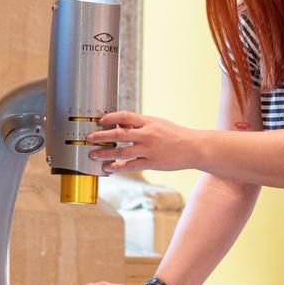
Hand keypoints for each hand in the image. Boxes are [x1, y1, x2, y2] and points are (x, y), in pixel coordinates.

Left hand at [85, 111, 202, 172]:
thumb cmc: (174, 134)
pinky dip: (118, 167)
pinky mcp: (152, 163)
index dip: (110, 118)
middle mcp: (148, 135)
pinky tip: (108, 168)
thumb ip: (139, 124)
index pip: (125, 116)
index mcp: (149, 122)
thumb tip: (119, 124)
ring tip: (93, 155)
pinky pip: (131, 166)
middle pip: (120, 134)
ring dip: (106, 154)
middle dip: (102, 137)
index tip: (99, 121)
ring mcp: (150, 150)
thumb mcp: (157, 123)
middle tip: (89, 138)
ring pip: (123, 152)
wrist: (194, 148)